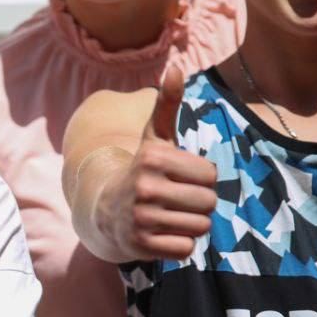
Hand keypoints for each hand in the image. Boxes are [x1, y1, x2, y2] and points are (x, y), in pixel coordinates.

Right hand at [97, 68, 218, 260]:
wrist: (104, 210)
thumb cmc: (142, 172)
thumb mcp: (154, 139)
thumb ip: (168, 106)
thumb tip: (177, 68)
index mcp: (153, 159)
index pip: (212, 175)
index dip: (202, 179)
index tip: (180, 179)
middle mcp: (145, 187)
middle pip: (210, 203)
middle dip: (199, 204)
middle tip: (177, 201)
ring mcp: (141, 218)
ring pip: (201, 227)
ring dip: (191, 225)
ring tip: (169, 217)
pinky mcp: (141, 244)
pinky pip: (186, 249)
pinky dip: (179, 245)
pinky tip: (162, 234)